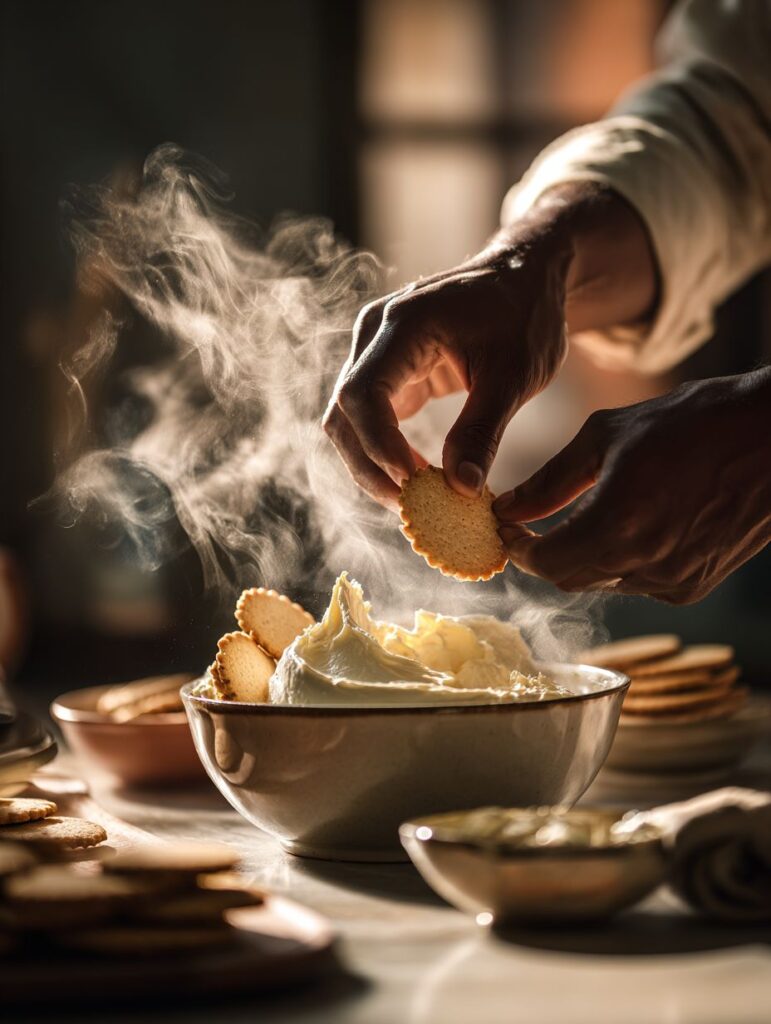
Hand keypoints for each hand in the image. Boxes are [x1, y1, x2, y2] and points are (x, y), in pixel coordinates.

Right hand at [323, 243, 570, 509]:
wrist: (526, 277)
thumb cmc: (526, 315)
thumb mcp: (516, 375)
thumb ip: (483, 431)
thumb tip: (461, 490)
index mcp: (404, 324)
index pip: (362, 393)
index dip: (380, 446)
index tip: (416, 482)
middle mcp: (375, 334)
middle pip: (344, 414)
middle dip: (372, 468)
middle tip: (413, 509)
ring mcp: (374, 352)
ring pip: (347, 422)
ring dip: (372, 466)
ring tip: (415, 502)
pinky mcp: (386, 372)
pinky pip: (367, 420)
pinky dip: (384, 454)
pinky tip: (416, 482)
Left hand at [495, 369, 770, 602]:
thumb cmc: (692, 423)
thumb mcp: (607, 437)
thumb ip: (550, 481)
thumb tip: (508, 509)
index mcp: (618, 524)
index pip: (545, 562)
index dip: (518, 548)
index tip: (508, 527)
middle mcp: (645, 563)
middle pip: (568, 578)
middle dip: (544, 553)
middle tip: (532, 525)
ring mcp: (674, 580)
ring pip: (602, 582)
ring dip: (582, 556)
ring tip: (583, 517)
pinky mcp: (695, 586)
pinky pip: (637, 584)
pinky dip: (620, 562)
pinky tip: (629, 526)